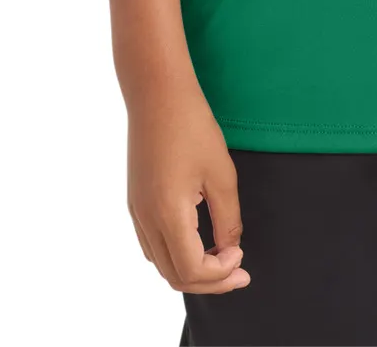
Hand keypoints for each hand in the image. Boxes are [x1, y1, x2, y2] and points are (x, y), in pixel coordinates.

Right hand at [126, 77, 251, 294]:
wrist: (157, 93)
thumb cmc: (193, 127)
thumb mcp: (221, 173)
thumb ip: (227, 218)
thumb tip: (230, 249)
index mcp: (167, 214)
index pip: (192, 270)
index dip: (221, 274)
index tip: (241, 256)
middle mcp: (146, 220)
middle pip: (174, 276)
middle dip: (209, 281)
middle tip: (238, 272)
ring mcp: (136, 211)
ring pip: (160, 264)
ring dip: (190, 271)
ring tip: (221, 260)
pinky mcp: (135, 200)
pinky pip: (151, 245)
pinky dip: (174, 255)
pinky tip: (197, 241)